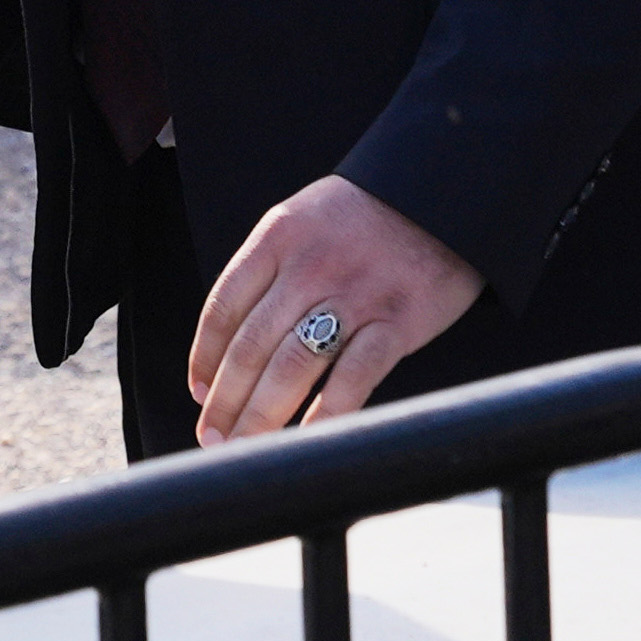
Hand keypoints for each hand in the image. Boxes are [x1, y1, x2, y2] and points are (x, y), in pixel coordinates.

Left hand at [191, 176, 483, 441]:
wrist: (442, 192)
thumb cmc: (363, 216)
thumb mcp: (302, 220)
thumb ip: (270, 270)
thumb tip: (232, 338)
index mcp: (276, 238)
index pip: (223, 307)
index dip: (205, 356)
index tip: (198, 392)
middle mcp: (308, 268)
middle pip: (251, 346)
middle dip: (226, 399)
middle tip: (211, 437)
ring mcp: (353, 297)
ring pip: (292, 368)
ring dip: (262, 416)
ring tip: (245, 448)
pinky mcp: (397, 323)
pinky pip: (353, 380)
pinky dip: (325, 416)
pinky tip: (307, 440)